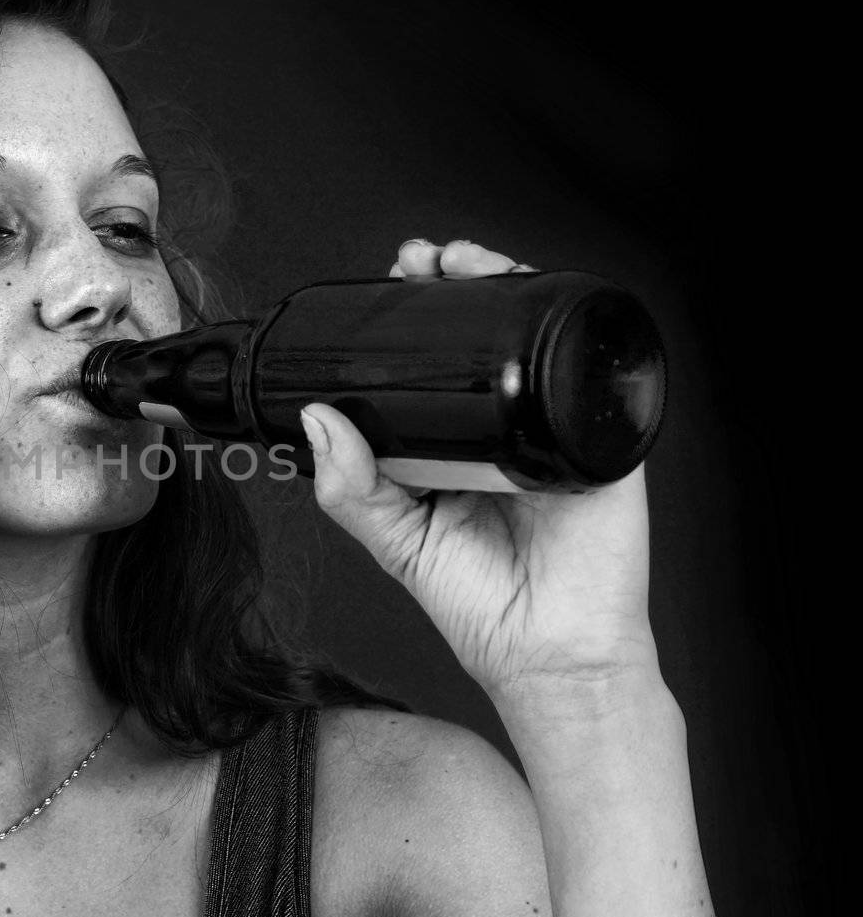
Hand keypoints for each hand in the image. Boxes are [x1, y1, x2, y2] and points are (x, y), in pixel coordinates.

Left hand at [301, 239, 658, 699]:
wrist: (548, 654)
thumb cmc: (481, 607)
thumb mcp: (396, 542)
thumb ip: (351, 489)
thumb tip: (318, 422)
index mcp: (456, 446)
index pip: (435, 364)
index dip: (412, 320)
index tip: (385, 284)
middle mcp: (506, 427)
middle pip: (485, 336)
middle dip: (454, 284)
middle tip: (418, 262)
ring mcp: (554, 428)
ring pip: (533, 337)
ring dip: (503, 284)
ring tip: (464, 263)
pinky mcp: (600, 439)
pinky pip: (590, 374)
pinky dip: (565, 327)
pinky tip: (534, 299)